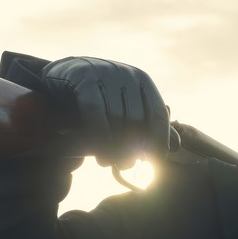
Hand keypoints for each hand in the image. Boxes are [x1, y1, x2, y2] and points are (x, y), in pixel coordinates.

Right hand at [38, 57, 169, 167]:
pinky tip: (99, 155)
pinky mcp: (83, 77)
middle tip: (125, 166)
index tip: (155, 162)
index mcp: (142, 80)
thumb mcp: (124, 108)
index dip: (159, 140)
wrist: (60, 77)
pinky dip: (99, 136)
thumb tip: (177, 146)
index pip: (158, 113)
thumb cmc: (98, 98)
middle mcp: (126, 74)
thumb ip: (149, 125)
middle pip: (137, 119)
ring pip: (116, 118)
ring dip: (113, 147)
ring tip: (109, 163)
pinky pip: (95, 112)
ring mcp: (105, 73)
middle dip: (132, 148)